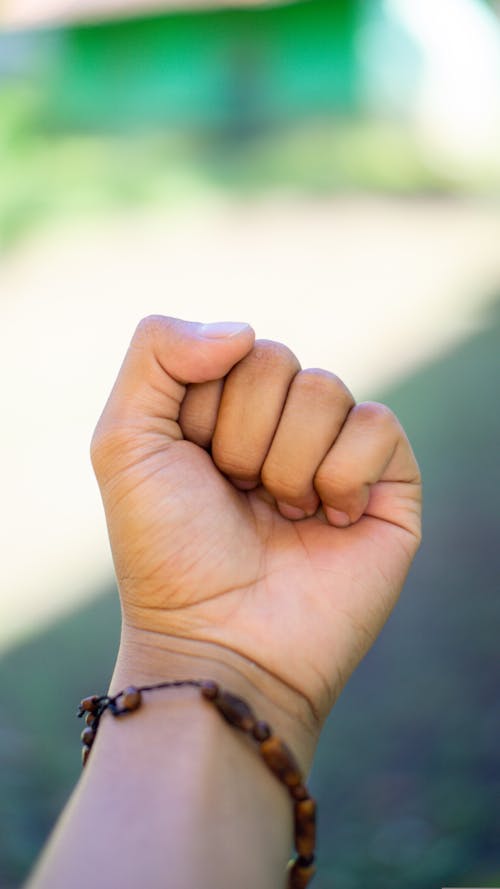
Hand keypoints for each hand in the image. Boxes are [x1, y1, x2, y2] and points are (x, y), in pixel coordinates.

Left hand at [91, 316, 420, 758]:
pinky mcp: (388, 482)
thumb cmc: (168, 551)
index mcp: (225, 406)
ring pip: (325, 390)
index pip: (229, 346)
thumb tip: (245, 331)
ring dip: (286, 465)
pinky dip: (340, 477)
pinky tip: (328, 521)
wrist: (219, 641)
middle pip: (276, 361)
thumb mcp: (125, 441)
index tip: (192, 467)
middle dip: (241, 439)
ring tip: (280, 516)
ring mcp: (336, 449)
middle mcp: (282, 421)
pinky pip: (376, 426)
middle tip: (237, 496)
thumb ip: (156, 352)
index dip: (201, 410)